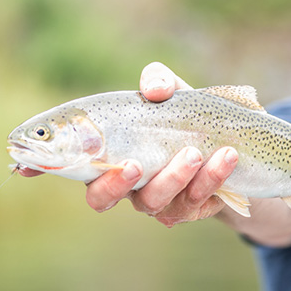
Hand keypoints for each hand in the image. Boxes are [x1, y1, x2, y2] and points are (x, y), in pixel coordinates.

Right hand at [85, 62, 238, 225]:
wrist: (229, 138)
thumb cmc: (183, 113)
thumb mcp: (171, 92)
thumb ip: (158, 81)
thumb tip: (154, 90)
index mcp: (109, 154)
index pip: (77, 168)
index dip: (60, 169)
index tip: (76, 161)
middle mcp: (126, 184)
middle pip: (102, 198)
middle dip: (117, 183)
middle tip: (136, 164)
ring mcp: (157, 201)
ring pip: (155, 201)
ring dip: (175, 177)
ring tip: (195, 152)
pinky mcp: (189, 209)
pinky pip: (195, 203)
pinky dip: (212, 178)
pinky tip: (227, 157)